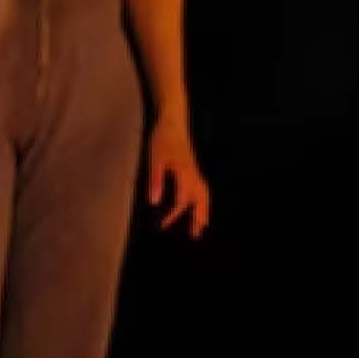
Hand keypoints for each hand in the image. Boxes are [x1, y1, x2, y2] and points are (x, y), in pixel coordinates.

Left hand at [146, 115, 210, 236]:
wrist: (173, 122)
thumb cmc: (162, 139)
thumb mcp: (154, 160)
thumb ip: (155, 181)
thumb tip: (154, 203)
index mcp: (185, 174)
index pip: (181, 201)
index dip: (173, 215)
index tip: (162, 225)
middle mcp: (193, 175)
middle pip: (201, 201)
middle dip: (199, 218)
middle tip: (196, 235)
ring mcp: (195, 171)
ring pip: (204, 195)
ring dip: (204, 210)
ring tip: (201, 224)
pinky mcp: (193, 169)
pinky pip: (203, 189)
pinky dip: (203, 200)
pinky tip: (197, 204)